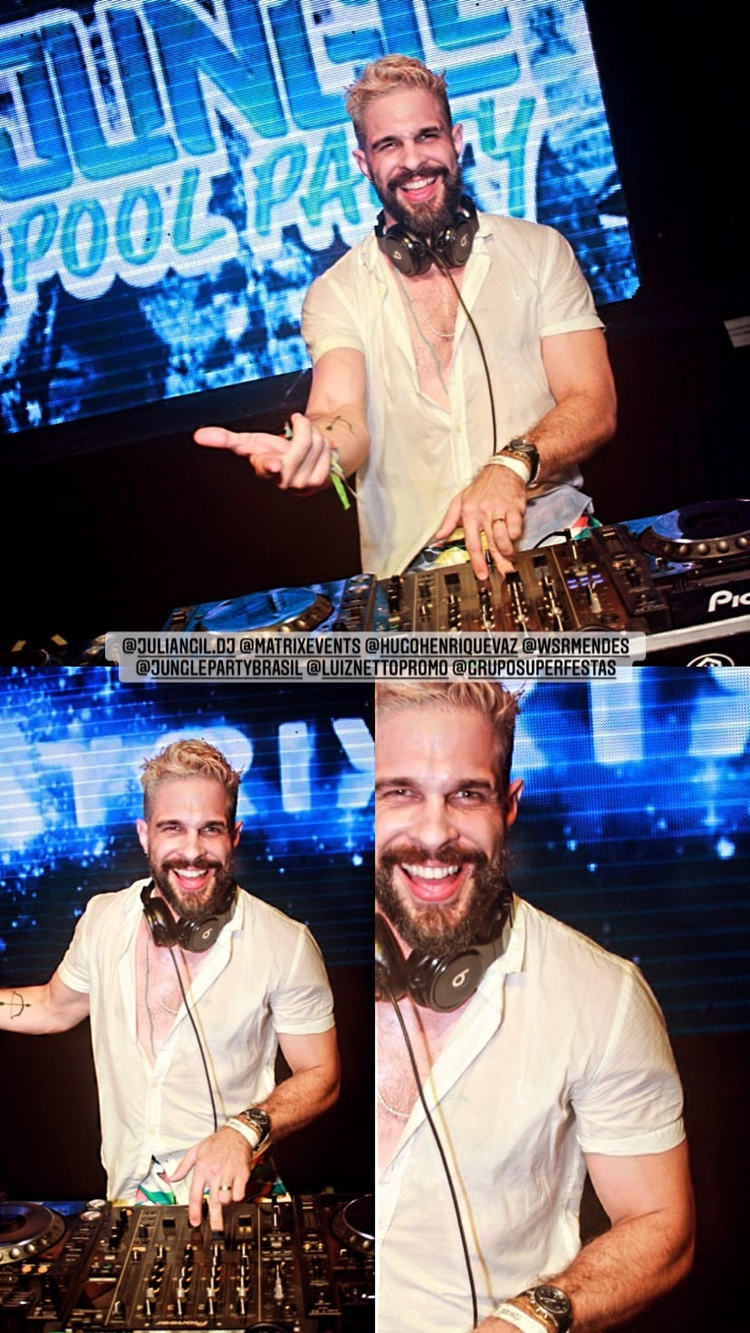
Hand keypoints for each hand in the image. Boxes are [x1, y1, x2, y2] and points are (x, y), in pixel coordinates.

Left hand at [170, 1125, 253, 1229]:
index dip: (194, 1211)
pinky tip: (236, 1193)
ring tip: (225, 1201)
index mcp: (202, 1168)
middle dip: (214, 1218)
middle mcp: (214, 1172)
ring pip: (226, 1198)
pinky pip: (239, 1192)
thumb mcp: (196, 1150)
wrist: (238, 1132)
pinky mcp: (242, 1173)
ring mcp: (229, 1173)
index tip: (195, 1222)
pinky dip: (237, 1196)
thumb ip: (183, 1166)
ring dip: (225, 1203)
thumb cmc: (217, 1142)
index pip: (195, 1194)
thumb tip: (172, 1178)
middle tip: (216, 1229)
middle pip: (212, 1201)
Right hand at [194, 413, 331, 491]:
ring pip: (317, 443)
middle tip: (297, 423)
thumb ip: (225, 440)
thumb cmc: (272, 451)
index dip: (270, 464)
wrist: (301, 463)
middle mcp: (282, 481)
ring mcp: (302, 485)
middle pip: (302, 443)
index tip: (274, 464)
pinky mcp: (319, 483)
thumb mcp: (250, 443)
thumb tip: (198, 436)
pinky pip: (327, 450)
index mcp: (263, 469)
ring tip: (305, 440)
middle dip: (303, 426)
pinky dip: (324, 444)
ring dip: (314, 434)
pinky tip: (316, 451)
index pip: (266, 467)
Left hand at [434, 466, 526, 579]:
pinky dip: (516, 536)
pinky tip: (515, 539)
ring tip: (509, 556)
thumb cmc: (481, 487)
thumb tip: (439, 537)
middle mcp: (484, 513)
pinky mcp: (514, 508)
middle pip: (490, 544)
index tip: (481, 574)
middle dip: (498, 561)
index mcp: (469, 513)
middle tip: (503, 572)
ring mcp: (499, 510)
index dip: (477, 561)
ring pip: (503, 537)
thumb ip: (448, 521)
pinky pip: (516, 527)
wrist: (503, 470)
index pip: (472, 542)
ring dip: (507, 550)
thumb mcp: (459, 501)